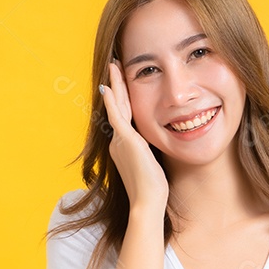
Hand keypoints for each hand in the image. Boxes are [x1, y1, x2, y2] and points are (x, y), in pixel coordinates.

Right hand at [101, 59, 168, 212]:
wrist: (147, 202)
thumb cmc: (153, 189)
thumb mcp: (153, 164)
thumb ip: (151, 152)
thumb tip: (159, 146)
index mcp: (124, 146)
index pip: (123, 115)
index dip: (122, 98)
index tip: (121, 83)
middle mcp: (118, 141)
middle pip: (117, 106)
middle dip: (116, 86)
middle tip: (114, 66)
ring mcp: (119, 140)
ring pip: (117, 106)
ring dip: (115, 85)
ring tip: (113, 67)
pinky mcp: (126, 141)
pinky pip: (117, 115)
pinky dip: (112, 101)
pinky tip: (109, 87)